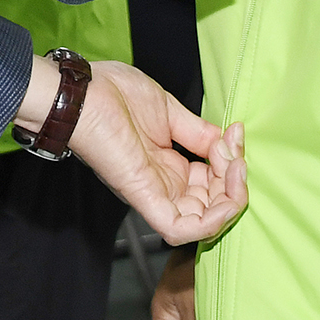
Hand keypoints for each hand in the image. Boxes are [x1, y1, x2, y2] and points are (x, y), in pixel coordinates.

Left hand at [64, 59, 244, 243]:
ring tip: (233, 166)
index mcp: (169, 167)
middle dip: (235, 181)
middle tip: (233, 149)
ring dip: (231, 200)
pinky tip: (225, 198)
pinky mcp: (143, 197)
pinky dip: (210, 222)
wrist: (83, 91)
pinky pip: (180, 229)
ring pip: (203, 223)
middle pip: (214, 206)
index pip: (214, 184)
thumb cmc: (112, 94)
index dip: (232, 164)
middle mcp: (164, 185)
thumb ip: (199, 132)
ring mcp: (154, 194)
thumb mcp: (169, 111)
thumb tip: (228, 140)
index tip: (234, 133)